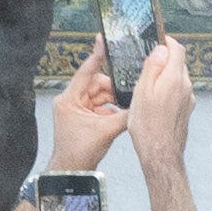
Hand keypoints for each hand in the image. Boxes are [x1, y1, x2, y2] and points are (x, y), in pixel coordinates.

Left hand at [47, 49, 125, 177]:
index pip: (85, 72)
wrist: (71, 171)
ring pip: (100, 96)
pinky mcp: (82, 117)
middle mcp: (71, 101)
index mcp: (69, 99)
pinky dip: (110, 110)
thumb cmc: (79, 152)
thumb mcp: (106, 131)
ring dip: (112, 101)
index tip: (103, 40)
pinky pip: (100, 106)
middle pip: (96, 84)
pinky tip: (119, 117)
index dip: (97, 56)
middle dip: (112, 90)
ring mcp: (76, 109)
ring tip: (122, 109)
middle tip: (125, 96)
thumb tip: (142, 105)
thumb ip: (125, 115)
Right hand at [125, 34, 195, 179]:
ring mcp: (188, 99)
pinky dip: (168, 89)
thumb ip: (152, 68)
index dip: (167, 42)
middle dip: (165, 59)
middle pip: (178, 63)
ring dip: (166, 75)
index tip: (156, 40)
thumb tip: (161, 49)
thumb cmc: (148, 127)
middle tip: (147, 62)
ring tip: (147, 83)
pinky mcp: (186, 110)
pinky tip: (154, 99)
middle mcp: (186, 87)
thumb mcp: (142, 92)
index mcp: (174, 78)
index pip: (177, 49)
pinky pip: (178, 92)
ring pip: (178, 78)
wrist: (161, 153)